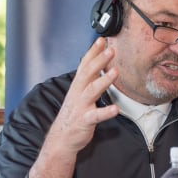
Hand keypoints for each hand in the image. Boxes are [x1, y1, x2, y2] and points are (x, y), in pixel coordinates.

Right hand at [47, 37, 119, 152]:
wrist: (62, 137)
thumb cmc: (74, 114)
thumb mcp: (79, 93)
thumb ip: (88, 79)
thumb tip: (98, 64)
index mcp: (78, 86)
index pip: (84, 65)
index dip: (93, 52)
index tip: (102, 39)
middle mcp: (78, 93)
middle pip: (88, 73)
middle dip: (99, 60)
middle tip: (111, 50)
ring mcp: (81, 106)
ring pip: (91, 91)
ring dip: (103, 80)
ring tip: (115, 72)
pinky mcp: (85, 120)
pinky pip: (95, 116)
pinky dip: (105, 112)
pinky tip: (115, 109)